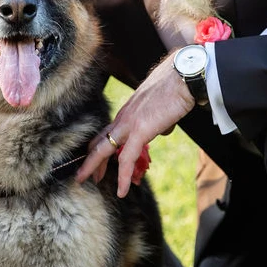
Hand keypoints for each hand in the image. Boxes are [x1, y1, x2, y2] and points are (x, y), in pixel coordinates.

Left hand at [76, 56, 193, 196]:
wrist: (184, 76)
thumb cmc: (177, 85)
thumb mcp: (163, 106)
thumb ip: (160, 119)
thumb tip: (164, 129)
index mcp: (128, 111)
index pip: (107, 131)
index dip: (99, 146)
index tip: (95, 160)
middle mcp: (124, 117)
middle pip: (98, 140)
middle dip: (89, 159)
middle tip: (81, 175)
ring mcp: (129, 123)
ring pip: (103, 149)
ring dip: (93, 167)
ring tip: (85, 182)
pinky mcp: (140, 131)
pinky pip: (126, 159)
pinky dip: (123, 177)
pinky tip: (122, 191)